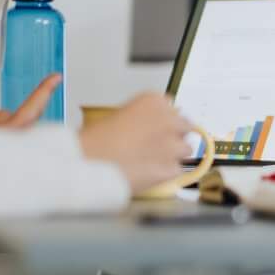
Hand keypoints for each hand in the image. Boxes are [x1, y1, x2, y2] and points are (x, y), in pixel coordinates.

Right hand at [78, 92, 194, 192]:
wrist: (87, 165)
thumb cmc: (93, 142)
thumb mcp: (116, 115)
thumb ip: (139, 117)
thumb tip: (147, 126)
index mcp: (153, 101)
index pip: (172, 107)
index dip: (164, 119)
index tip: (157, 126)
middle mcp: (167, 120)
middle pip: (185, 126)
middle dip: (174, 135)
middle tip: (157, 145)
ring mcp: (172, 146)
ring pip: (186, 149)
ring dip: (174, 154)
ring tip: (153, 160)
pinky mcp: (171, 169)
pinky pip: (177, 170)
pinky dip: (167, 173)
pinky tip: (150, 172)